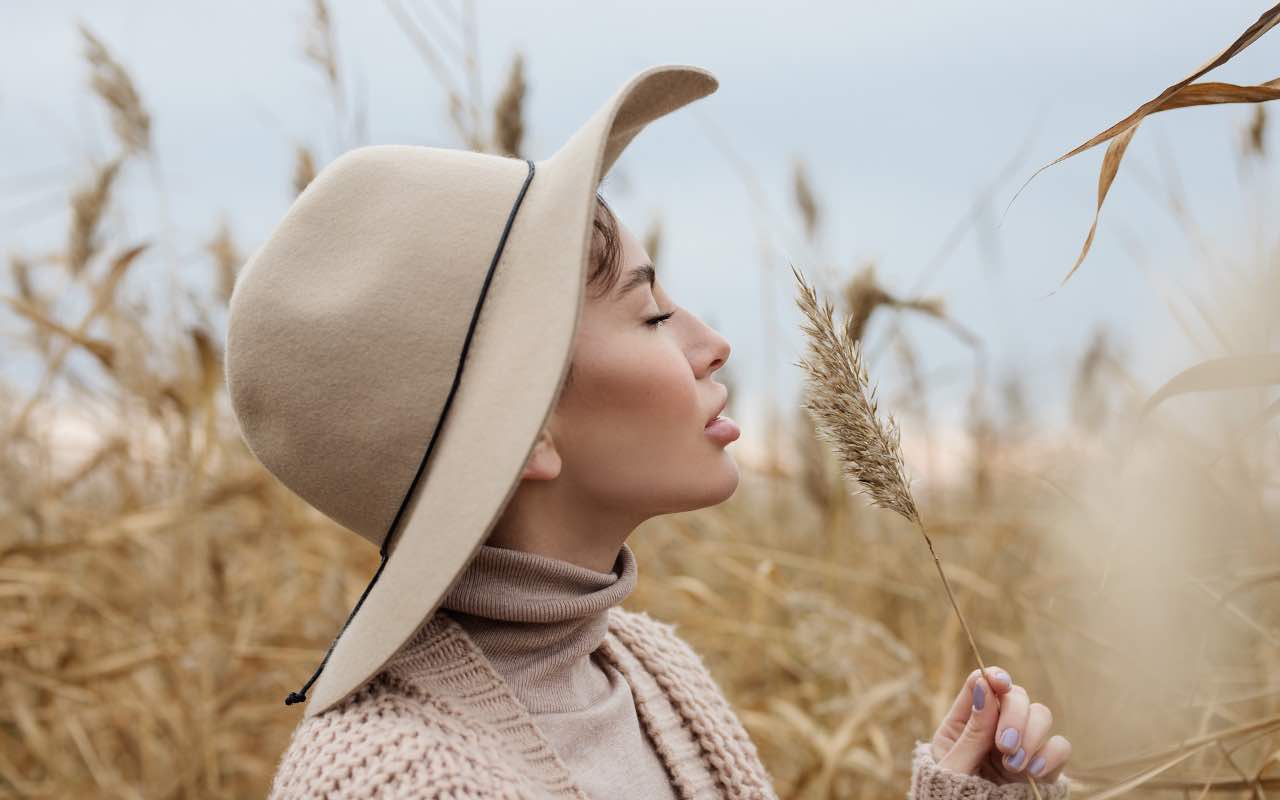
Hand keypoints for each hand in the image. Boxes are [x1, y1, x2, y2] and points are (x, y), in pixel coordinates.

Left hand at [929, 666, 1070, 784]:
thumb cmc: (950, 797)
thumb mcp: (953, 766)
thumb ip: (972, 731)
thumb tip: (986, 686)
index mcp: (966, 721)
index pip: (983, 683)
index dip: (994, 677)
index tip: (1000, 683)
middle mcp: (996, 727)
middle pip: (1017, 696)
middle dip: (1015, 715)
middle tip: (1004, 745)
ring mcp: (1022, 745)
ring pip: (1042, 715)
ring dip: (1031, 736)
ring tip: (1013, 764)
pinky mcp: (1043, 766)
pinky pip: (1060, 747)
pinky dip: (1051, 755)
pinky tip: (1032, 773)